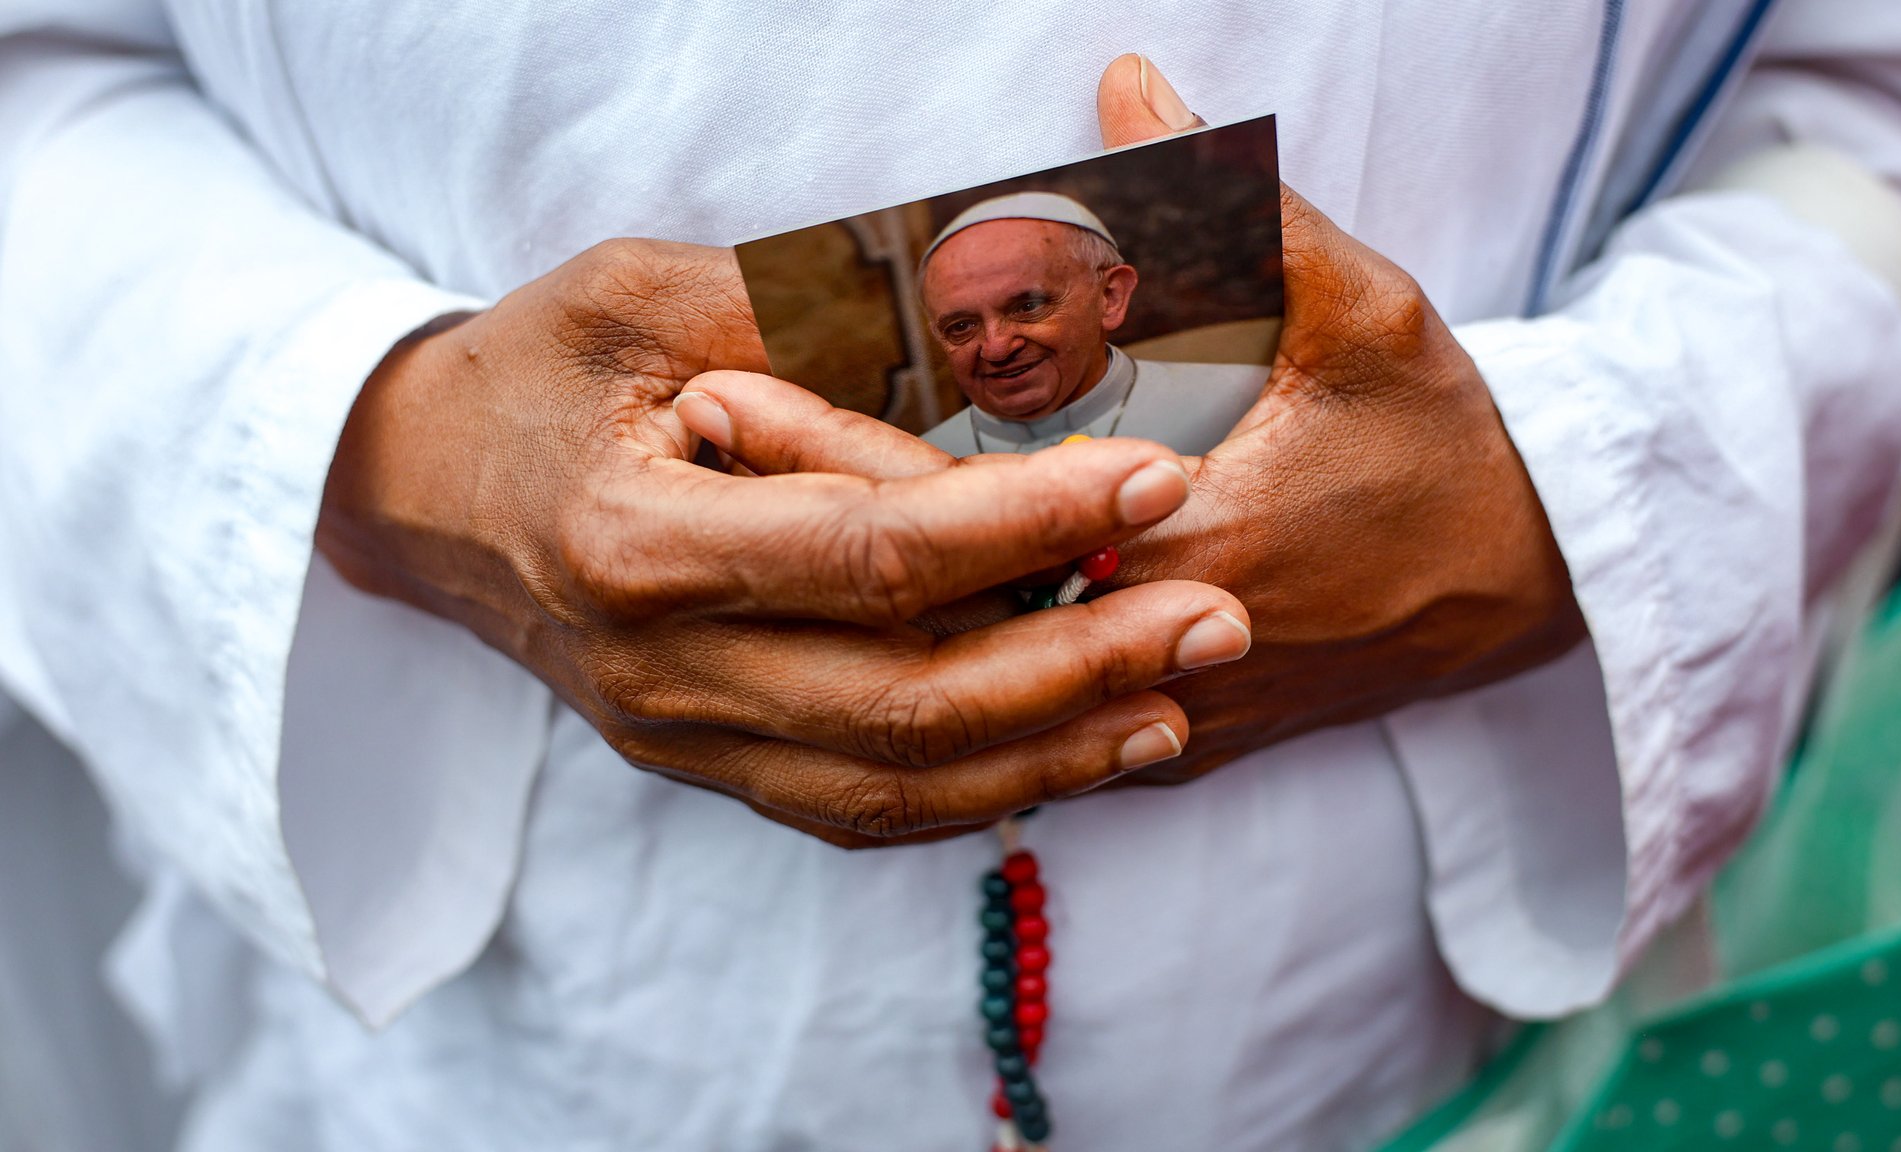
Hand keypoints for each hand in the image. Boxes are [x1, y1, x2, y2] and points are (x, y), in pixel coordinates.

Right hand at [317, 238, 1251, 845]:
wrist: (420, 493)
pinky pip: (860, 810)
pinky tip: (1077, 750)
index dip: (1027, 523)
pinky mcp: (710, 763)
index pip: (872, 554)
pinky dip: (979, 791)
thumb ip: (799, 312)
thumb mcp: (642, 295)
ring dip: (1053, 749)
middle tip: (1219, 617)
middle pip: (906, 700)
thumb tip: (984, 322)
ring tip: (1179, 700)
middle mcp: (662, 671)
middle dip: (1080, 662)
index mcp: (637, 544)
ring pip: (897, 784)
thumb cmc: (537, 373)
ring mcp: (684, 736)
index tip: (1155, 478)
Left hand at [677, 55, 1583, 785]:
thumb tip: (1121, 83)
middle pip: (938, 604)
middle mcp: (1154, 653)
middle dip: (806, 526)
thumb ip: (1236, 207)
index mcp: (1192, 541)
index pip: (975, 511)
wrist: (1525, 587)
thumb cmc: (1442, 440)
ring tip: (725, 526)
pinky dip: (924, 666)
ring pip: (965, 679)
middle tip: (688, 448)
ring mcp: (1154, 716)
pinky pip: (1014, 722)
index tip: (728, 394)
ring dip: (844, 605)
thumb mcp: (1361, 308)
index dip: (841, 454)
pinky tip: (833, 622)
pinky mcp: (1160, 741)